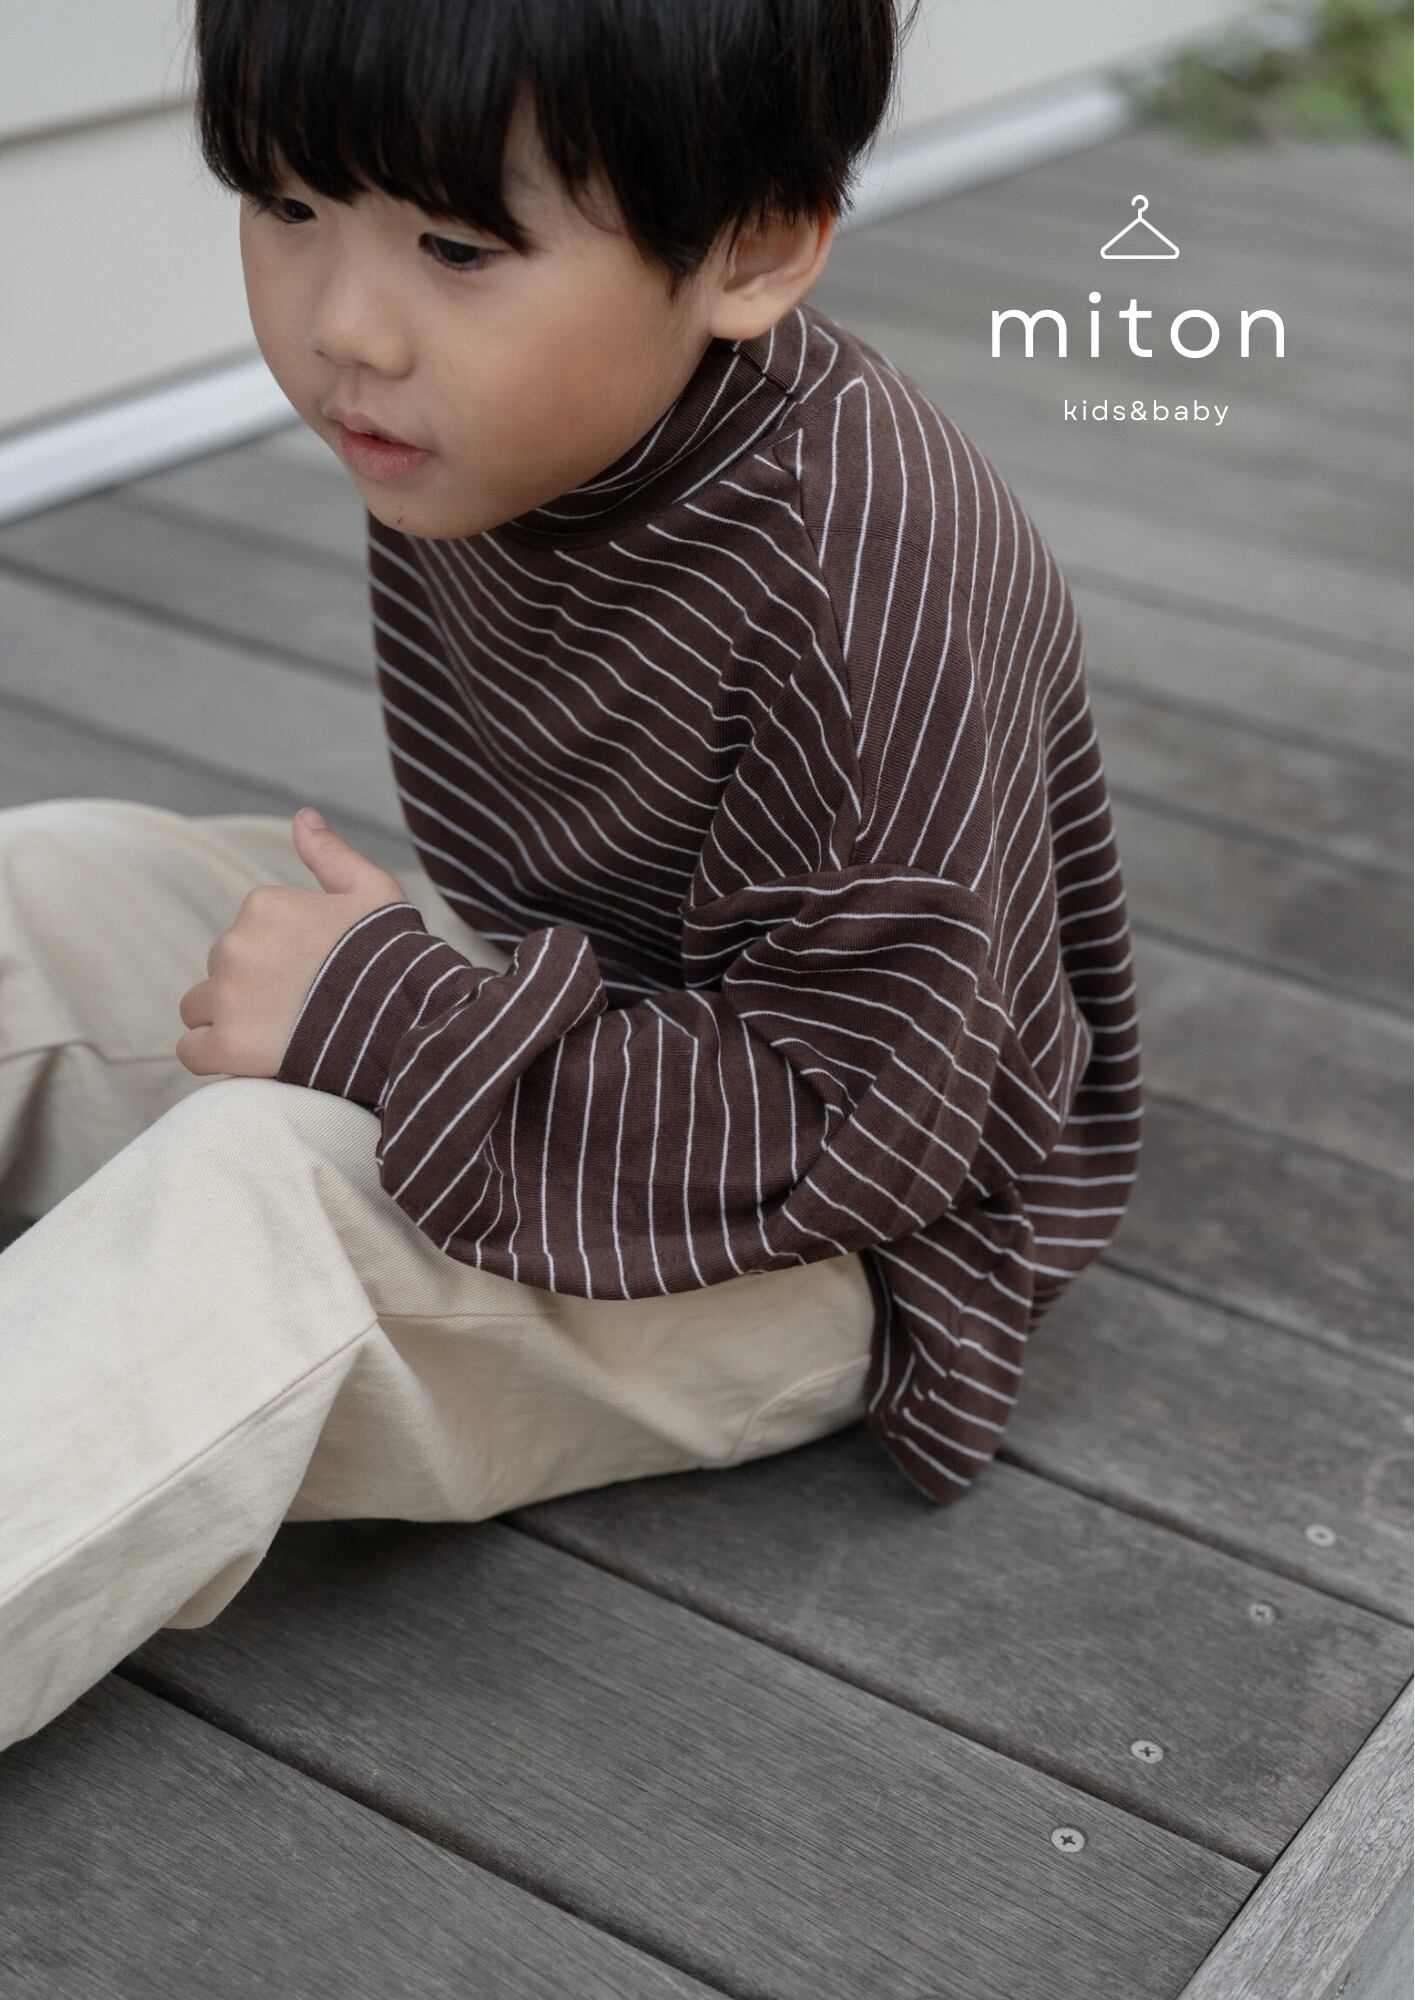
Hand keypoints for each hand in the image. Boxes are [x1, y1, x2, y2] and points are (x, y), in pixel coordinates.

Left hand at [176, 808, 408, 1077]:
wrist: (407, 1019)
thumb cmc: (396, 956)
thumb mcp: (373, 891)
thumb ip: (331, 854)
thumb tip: (302, 817)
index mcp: (264, 905)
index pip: (248, 933)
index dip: (278, 960)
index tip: (312, 979)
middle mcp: (235, 944)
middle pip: (224, 970)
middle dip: (251, 989)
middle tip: (301, 1011)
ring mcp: (228, 996)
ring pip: (199, 1008)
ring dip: (227, 1021)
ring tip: (277, 1038)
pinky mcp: (227, 1045)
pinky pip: (191, 1049)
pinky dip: (213, 1056)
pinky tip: (247, 1059)